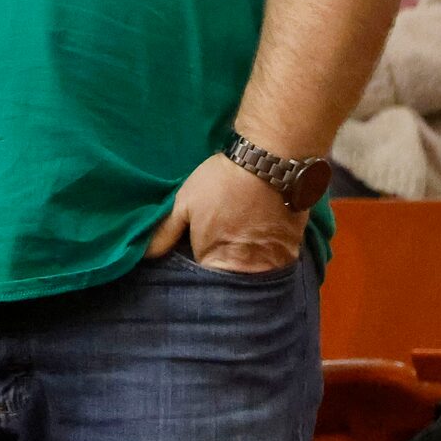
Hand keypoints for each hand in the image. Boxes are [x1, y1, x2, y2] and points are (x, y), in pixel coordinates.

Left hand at [147, 151, 305, 273]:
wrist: (268, 162)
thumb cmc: (221, 183)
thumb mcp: (184, 203)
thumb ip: (166, 233)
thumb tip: (148, 255)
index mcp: (215, 260)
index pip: (203, 276)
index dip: (199, 260)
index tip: (199, 245)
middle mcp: (248, 269)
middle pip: (231, 278)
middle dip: (224, 265)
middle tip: (224, 239)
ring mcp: (274, 262)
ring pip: (256, 273)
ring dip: (249, 263)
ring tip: (243, 238)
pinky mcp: (293, 251)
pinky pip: (278, 264)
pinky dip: (269, 255)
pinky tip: (261, 238)